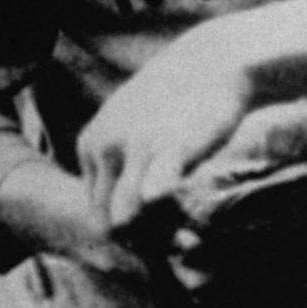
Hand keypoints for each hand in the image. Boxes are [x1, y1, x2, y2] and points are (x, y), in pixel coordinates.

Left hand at [75, 27, 254, 253]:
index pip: (94, 209)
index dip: (126, 234)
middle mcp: (103, 146)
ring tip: (186, 241)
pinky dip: (167, 227)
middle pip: (106, 220)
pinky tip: (191, 234)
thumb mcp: (132, 125)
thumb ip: (121, 164)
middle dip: (139, 244)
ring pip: (126, 221)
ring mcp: (134, 147)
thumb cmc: (180, 100)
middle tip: (175, 244)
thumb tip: (127, 205)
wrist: (217, 62)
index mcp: (90, 145)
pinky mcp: (168, 150)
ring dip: (155, 243)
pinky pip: (153, 199)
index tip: (161, 235)